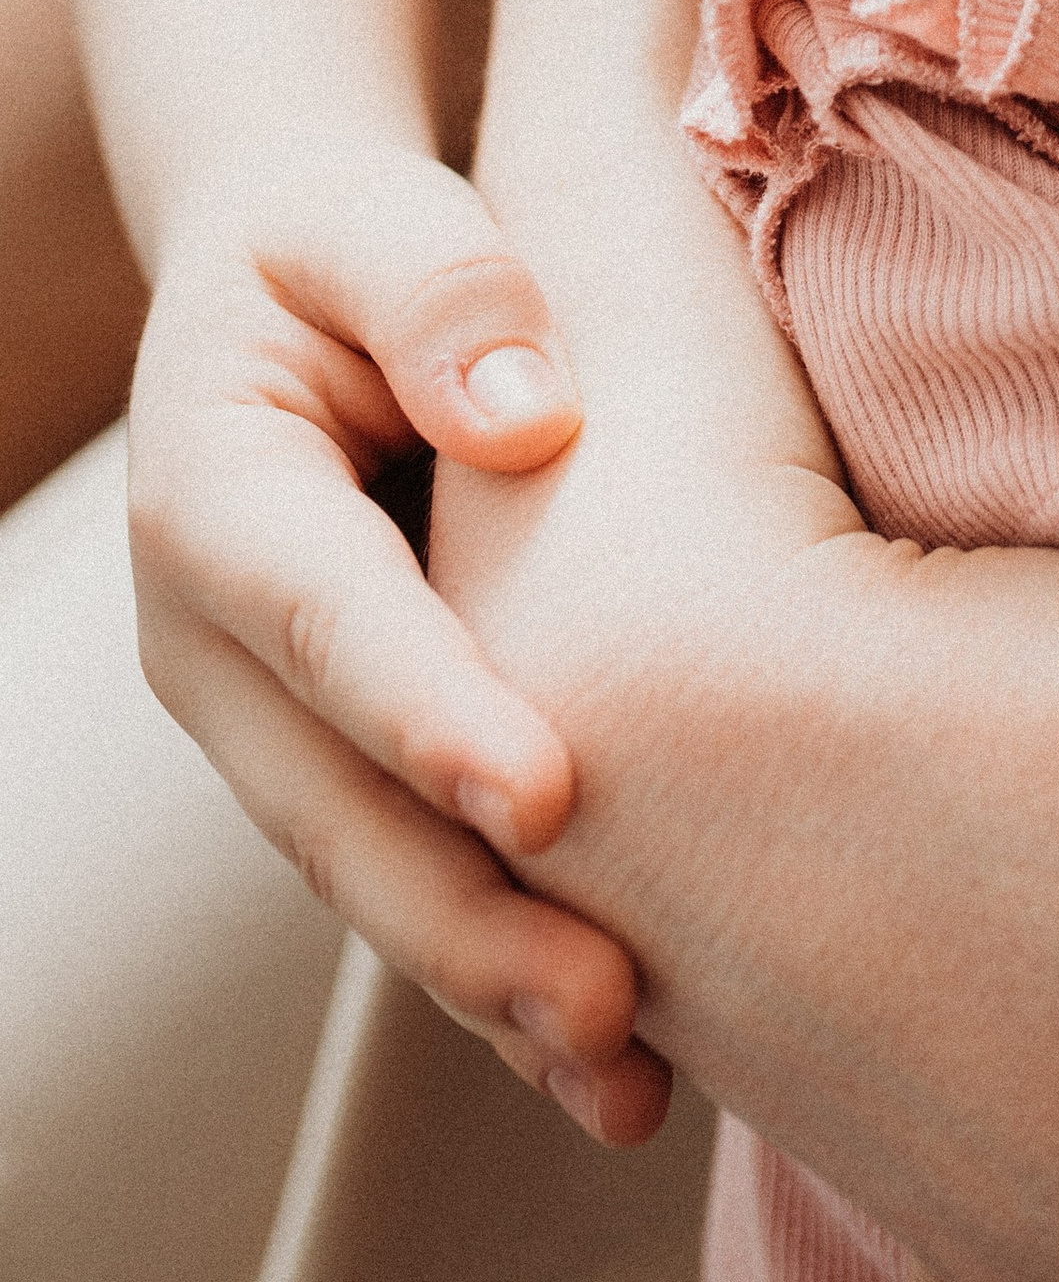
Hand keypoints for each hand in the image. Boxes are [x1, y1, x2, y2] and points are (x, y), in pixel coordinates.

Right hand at [126, 140, 667, 1139]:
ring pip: (370, 873)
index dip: (426, 709)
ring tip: (619, 1067)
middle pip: (333, 801)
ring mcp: (272, 724)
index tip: (545, 791)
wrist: (298, 290)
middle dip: (465, 913)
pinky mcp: (343, 765)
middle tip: (606, 997)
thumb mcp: (373, 215)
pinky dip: (497, 965)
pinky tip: (608, 1052)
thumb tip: (531, 416)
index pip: (322, 616)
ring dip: (487, 977)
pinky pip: (411, 875)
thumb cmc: (351, 238)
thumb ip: (444, 289)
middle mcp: (216, 643)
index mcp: (215, 494)